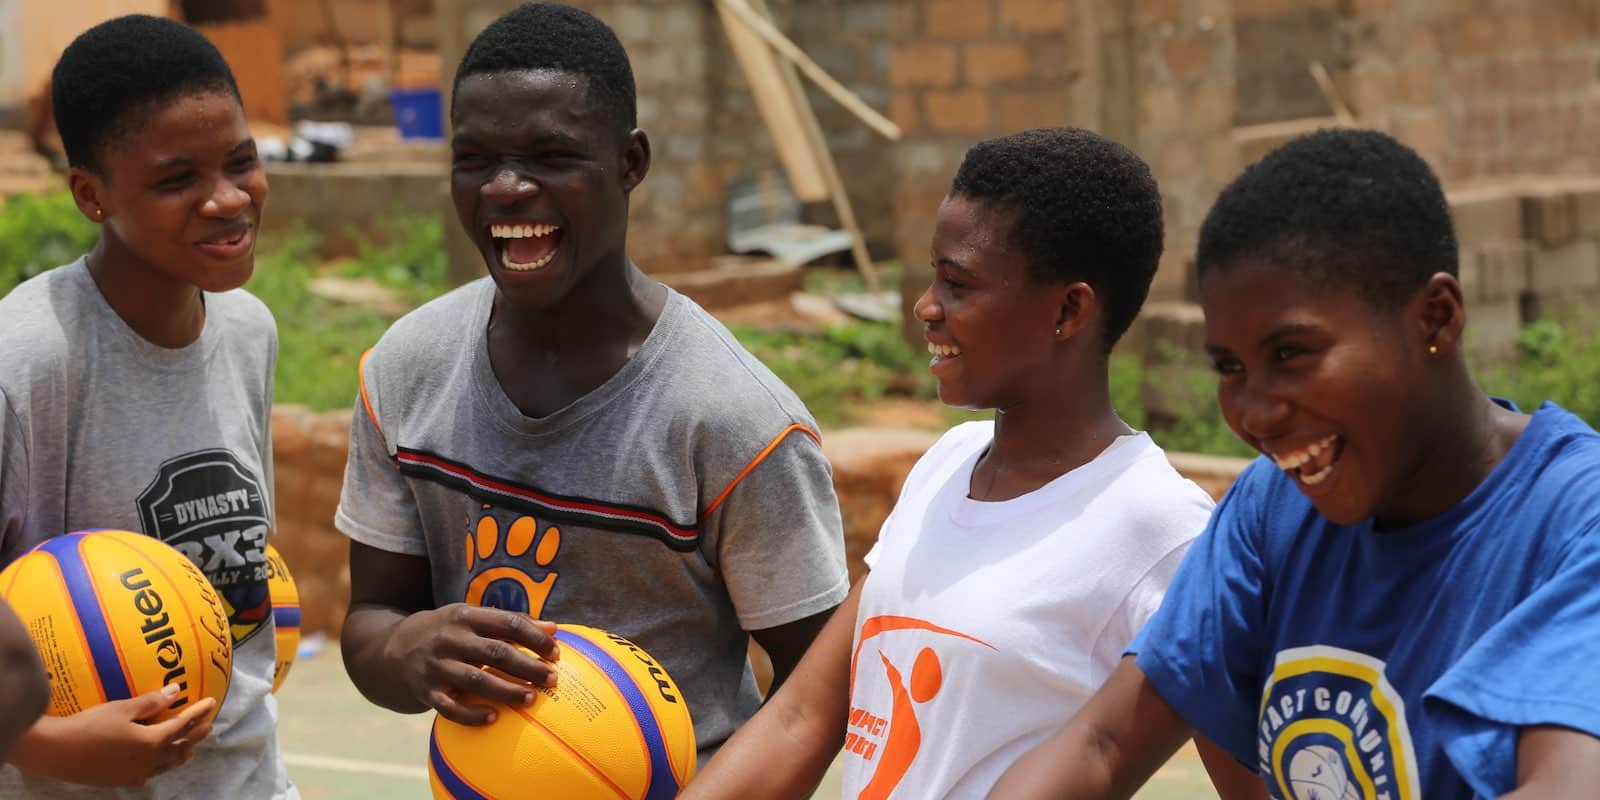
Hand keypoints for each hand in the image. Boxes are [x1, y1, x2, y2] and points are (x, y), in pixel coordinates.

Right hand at [11, 684, 217, 786]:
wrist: (56, 752)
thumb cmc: (89, 726)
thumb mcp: (122, 709)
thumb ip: (151, 702)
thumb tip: (175, 691)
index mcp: (153, 742)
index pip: (184, 725)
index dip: (199, 713)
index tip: (212, 702)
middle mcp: (149, 761)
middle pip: (181, 746)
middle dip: (196, 734)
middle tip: (208, 724)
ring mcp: (136, 774)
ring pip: (168, 763)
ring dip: (182, 752)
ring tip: (191, 745)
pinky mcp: (122, 781)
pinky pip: (151, 772)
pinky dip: (163, 764)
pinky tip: (159, 761)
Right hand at [384, 604, 560, 725]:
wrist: (389, 649)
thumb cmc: (445, 632)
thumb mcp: (469, 618)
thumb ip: (508, 623)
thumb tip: (554, 629)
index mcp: (464, 616)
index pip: (507, 623)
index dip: (534, 637)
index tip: (556, 652)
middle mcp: (450, 639)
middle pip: (496, 652)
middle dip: (527, 666)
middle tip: (552, 679)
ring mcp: (436, 666)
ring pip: (476, 680)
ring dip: (506, 690)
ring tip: (532, 698)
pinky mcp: (425, 690)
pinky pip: (450, 707)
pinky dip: (472, 714)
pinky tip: (494, 718)